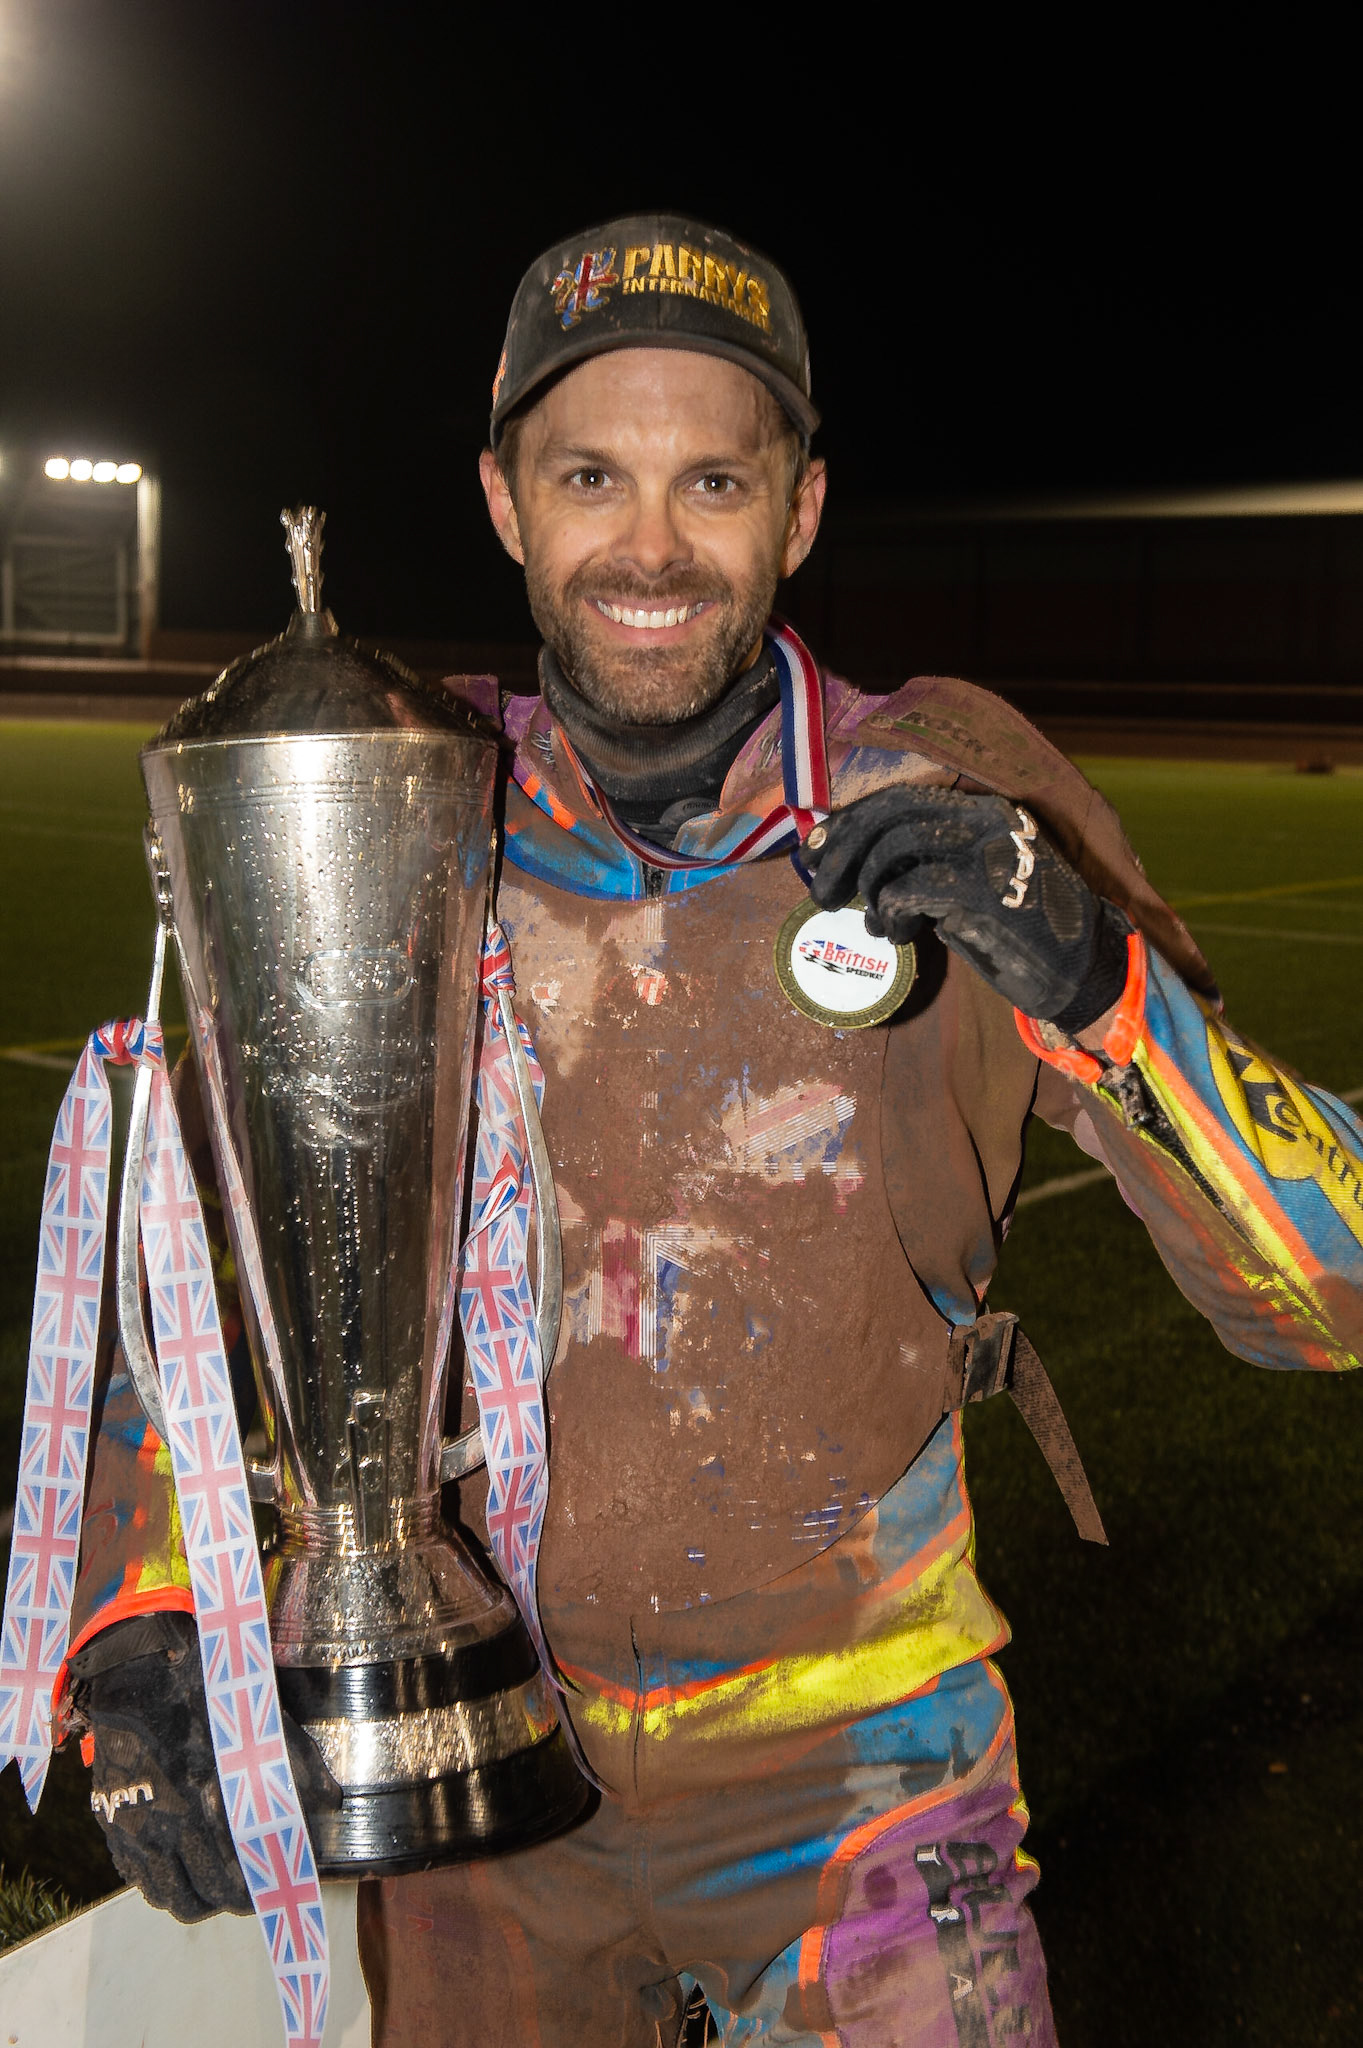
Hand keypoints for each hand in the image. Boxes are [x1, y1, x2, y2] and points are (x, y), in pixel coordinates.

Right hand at [67, 1611, 339, 1922]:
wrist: (141, 1676)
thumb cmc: (209, 1697)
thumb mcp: (266, 1726)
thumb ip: (303, 1770)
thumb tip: (332, 1805)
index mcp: (216, 1805)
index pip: (244, 1882)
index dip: (264, 1890)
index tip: (276, 1883)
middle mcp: (175, 1828)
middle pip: (212, 1898)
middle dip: (237, 1896)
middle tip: (250, 1881)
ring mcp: (140, 1832)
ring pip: (175, 1900)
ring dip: (201, 1897)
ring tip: (217, 1879)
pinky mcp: (115, 1827)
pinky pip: (140, 1881)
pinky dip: (164, 1884)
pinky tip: (180, 1865)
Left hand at [804, 785, 1130, 1029]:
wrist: (1081, 968)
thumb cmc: (1018, 930)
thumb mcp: (970, 882)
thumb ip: (925, 865)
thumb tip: (858, 864)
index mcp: (981, 809)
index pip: (900, 798)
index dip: (849, 822)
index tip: (814, 852)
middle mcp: (986, 818)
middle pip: (891, 812)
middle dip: (844, 849)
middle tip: (822, 891)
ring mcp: (988, 850)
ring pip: (896, 846)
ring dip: (869, 887)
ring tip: (873, 921)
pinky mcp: (985, 889)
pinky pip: (910, 888)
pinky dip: (890, 912)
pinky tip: (895, 933)